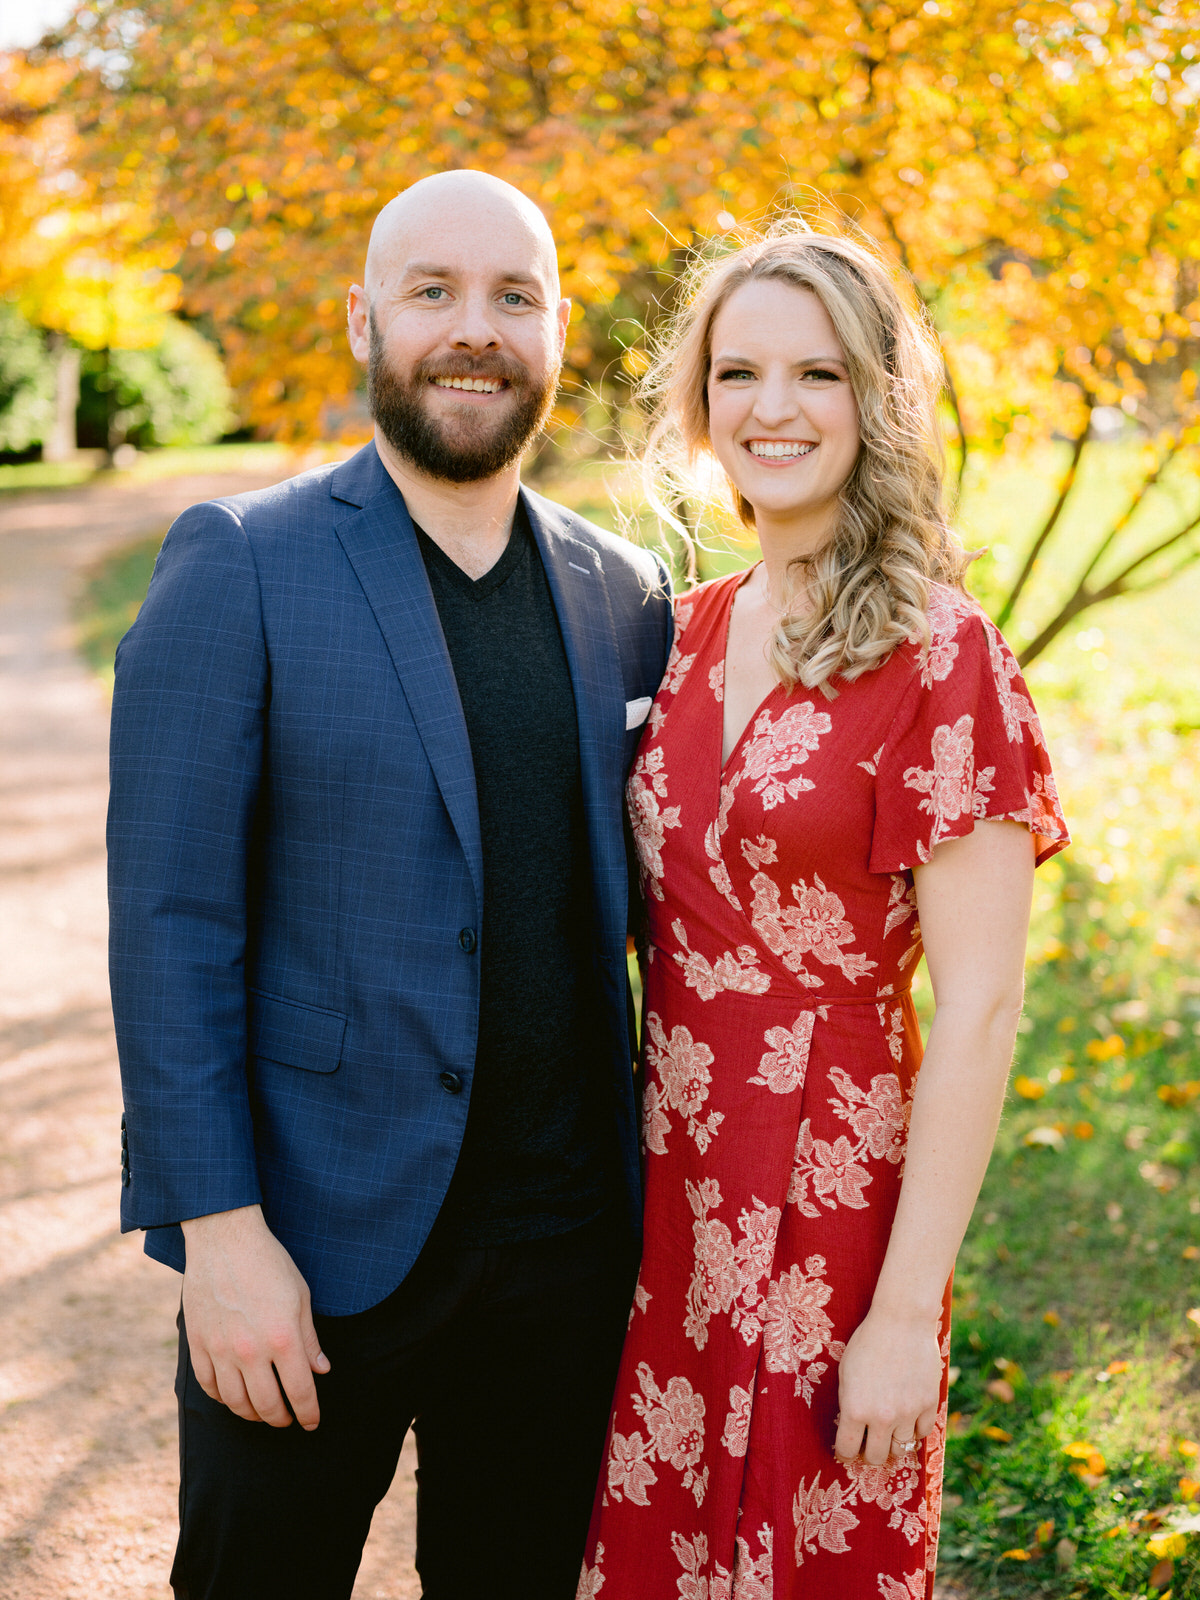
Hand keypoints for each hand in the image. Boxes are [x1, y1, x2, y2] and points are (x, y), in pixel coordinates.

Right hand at [181, 1204, 329, 1429]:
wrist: (225, 1239)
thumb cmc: (269, 1263)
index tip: (311, 1422)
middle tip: (288, 1420)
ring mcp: (220, 1349)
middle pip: (267, 1405)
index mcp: (283, 1338)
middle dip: (281, 1418)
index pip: (300, 1391)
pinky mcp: (198, 1344)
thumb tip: (320, 1370)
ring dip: (252, 1414)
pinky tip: (233, 1397)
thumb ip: (309, 1339)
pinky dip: (222, 1398)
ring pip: (236, 1402)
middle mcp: (251, 1350)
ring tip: (262, 1412)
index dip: (308, 1412)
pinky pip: (209, 1385)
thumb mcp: (301, 1296)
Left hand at [833, 1306, 941, 1465]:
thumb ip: (848, 1404)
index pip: (847, 1449)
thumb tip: (851, 1431)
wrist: (902, 1321)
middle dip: (869, 1453)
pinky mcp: (929, 1405)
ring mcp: (908, 1413)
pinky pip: (922, 1433)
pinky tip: (907, 1417)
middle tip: (868, 1443)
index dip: (844, 1452)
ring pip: (901, 1449)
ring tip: (888, 1430)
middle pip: (876, 1457)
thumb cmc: (867, 1343)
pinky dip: (914, 1429)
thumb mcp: (845, 1373)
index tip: (846, 1449)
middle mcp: (882, 1417)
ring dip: (893, 1442)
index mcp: (855, 1409)